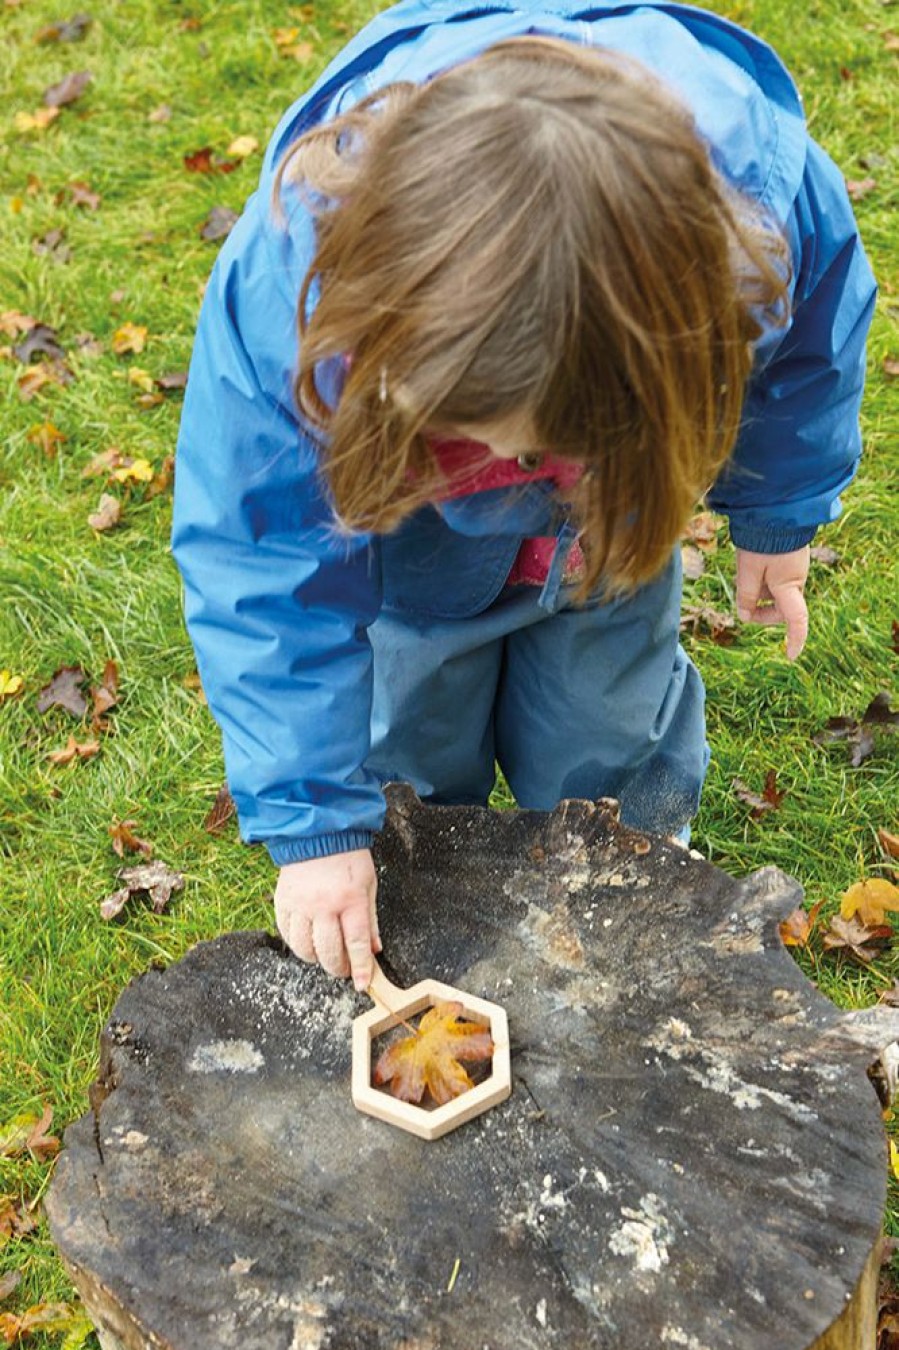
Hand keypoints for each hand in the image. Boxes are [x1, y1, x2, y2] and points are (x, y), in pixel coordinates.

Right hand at [274, 849, 380, 989]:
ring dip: (316, 959)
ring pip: (305, 948)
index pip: (357, 943)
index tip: (362, 985)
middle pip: (329, 951)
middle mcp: (324, 905)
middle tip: (343, 969)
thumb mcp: (369, 885)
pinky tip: (306, 942)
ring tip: (324, 956)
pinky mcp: (283, 902)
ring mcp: (301, 905)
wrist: (317, 834)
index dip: (360, 968)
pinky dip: (297, 944)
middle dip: (338, 968)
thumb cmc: (348, 858)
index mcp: (351, 900)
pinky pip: (286, 933)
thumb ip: (371, 919)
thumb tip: (374, 949)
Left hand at [735, 546, 810, 660]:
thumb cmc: (762, 539)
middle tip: (744, 609)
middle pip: (781, 609)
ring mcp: (794, 570)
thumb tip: (746, 616)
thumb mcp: (748, 570)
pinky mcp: (789, 561)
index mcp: (789, 584)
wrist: (774, 509)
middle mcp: (796, 579)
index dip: (795, 639)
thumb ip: (747, 595)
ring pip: (777, 594)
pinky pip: (776, 581)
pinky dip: (763, 582)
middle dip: (763, 613)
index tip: (791, 655)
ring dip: (761, 595)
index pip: (797, 620)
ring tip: (744, 576)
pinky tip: (750, 567)